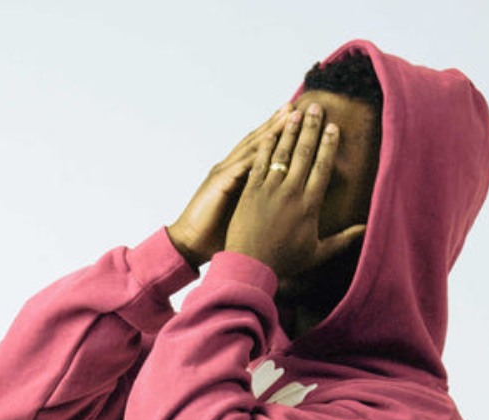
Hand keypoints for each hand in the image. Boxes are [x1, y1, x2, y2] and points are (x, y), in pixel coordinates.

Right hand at [167, 105, 292, 268]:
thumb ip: (257, 203)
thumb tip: (282, 204)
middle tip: (298, 106)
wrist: (189, 244)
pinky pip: (242, 164)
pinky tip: (272, 140)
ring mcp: (224, 173)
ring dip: (272, 129)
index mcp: (237, 175)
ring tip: (290, 114)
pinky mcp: (219, 183)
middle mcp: (230, 168)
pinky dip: (258, 152)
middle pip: (258, 140)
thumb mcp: (243, 215)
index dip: (279, 134)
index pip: (261, 149)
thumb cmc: (217, 236)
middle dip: (278, 123)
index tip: (299, 122)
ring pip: (252, 146)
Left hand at [224, 105, 365, 277]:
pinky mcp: (251, 190)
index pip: (323, 168)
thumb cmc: (284, 262)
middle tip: (316, 107)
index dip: (328, 146)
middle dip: (311, 128)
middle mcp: (291, 192)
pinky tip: (271, 131)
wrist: (251, 267)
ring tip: (295, 111)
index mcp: (309, 206)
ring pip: (282, 153)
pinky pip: (260, 161)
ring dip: (290, 130)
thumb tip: (367, 230)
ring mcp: (269, 190)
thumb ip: (343, 240)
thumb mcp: (317, 253)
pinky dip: (266, 145)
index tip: (333, 128)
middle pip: (304, 153)